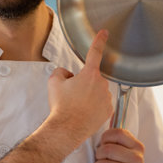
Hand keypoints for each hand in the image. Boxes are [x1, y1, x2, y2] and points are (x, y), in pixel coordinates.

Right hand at [47, 30, 112, 147]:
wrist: (66, 129)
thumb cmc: (61, 106)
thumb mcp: (54, 82)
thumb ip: (61, 71)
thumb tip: (68, 74)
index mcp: (89, 74)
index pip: (95, 52)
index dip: (99, 40)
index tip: (105, 33)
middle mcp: (101, 85)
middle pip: (92, 78)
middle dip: (84, 82)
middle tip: (72, 94)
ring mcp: (107, 98)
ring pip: (98, 91)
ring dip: (89, 95)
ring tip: (77, 106)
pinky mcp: (108, 111)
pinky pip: (101, 104)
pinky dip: (94, 106)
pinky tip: (84, 113)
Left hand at [93, 128, 144, 162]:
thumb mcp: (120, 151)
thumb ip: (114, 137)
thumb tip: (109, 113)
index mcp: (137, 146)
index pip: (118, 133)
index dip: (105, 137)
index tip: (103, 144)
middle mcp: (138, 159)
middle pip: (108, 149)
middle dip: (98, 155)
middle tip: (100, 159)